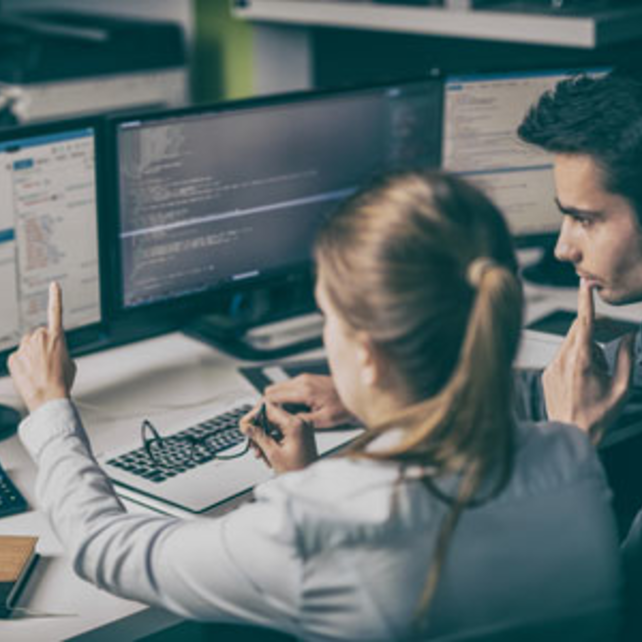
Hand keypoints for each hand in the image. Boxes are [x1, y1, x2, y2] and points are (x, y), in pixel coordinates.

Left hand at [8, 282, 76, 412]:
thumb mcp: (70, 361)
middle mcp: (39, 338)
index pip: (56, 312)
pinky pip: (18, 357)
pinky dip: (23, 364)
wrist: (49, 397)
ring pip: (27, 345)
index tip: (54, 285)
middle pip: (38, 334)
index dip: (56, 297)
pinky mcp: (13, 358)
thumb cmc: (63, 381)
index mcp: (57, 337)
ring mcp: (24, 347)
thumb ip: (60, 349)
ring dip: (32, 354)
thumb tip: (49, 350)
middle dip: (42, 344)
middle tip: (48, 361)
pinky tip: (30, 375)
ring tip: (39, 370)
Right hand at [240, 401, 317, 473]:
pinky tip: (267, 454)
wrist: (311, 484)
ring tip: (259, 453)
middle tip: (251, 442)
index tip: (244, 425)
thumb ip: (258, 436)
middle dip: (258, 429)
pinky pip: (280, 432)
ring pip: (274, 425)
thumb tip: (246, 425)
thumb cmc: (298, 471)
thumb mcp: (274, 454)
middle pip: (271, 417)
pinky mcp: (299, 434)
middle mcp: (299, 422)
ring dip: (263, 437)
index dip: (253, 415)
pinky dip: (271, 441)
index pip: (269, 408)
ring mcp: (300, 428)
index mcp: (295, 424)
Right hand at [265, 374, 354, 428]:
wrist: (355, 395)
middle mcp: (302, 381)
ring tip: (282, 416)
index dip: (265, 408)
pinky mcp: (306, 379)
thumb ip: (302, 420)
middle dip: (268, 404)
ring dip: (277, 401)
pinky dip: (285, 397)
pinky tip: (292, 409)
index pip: (273, 396)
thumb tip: (285, 421)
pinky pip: (288, 387)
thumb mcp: (324, 420)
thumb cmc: (343, 408)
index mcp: (304, 391)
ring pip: (278, 388)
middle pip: (271, 390)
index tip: (263, 418)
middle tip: (271, 419)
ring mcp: (304, 378)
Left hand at [542, 279, 634, 442]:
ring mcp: (552, 366)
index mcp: (581, 360)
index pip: (583, 322)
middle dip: (597, 327)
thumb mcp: (622, 387)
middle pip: (578, 329)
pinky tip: (586, 377)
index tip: (586, 284)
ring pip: (570, 342)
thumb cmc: (599, 415)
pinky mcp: (547, 373)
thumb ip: (627, 357)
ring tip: (601, 368)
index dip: (585, 300)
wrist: (571, 434)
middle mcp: (562, 359)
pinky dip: (576, 357)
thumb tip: (630, 336)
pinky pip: (562, 355)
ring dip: (588, 345)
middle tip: (616, 337)